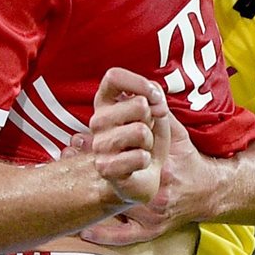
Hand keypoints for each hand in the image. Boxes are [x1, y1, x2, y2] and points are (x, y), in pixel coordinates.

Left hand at [80, 114, 210, 245]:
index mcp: (161, 168)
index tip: (76, 139)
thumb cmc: (190, 160)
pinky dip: (104, 235)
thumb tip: (144, 95)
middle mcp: (156, 194)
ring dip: (92, 200)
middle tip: (67, 156)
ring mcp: (152, 215)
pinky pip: (125, 236)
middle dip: (91, 168)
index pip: (125, 157)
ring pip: (116, 210)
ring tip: (69, 191)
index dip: (99, 147)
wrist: (210, 191)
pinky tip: (85, 232)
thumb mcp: (178, 135)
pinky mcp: (152, 230)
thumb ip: (161, 117)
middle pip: (115, 183)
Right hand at [90, 67, 170, 205]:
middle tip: (145, 134)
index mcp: (106, 102)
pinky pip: (139, 157)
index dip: (139, 83)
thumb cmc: (147, 141)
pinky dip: (146, 160)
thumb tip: (154, 99)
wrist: (144, 177)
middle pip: (138, 104)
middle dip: (152, 120)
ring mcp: (99, 145)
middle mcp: (97, 120)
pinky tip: (138, 164)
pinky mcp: (105, 168)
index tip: (155, 97)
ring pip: (140, 131)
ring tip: (141, 149)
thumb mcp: (156, 112)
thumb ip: (154, 95)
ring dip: (149, 142)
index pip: (114, 76)